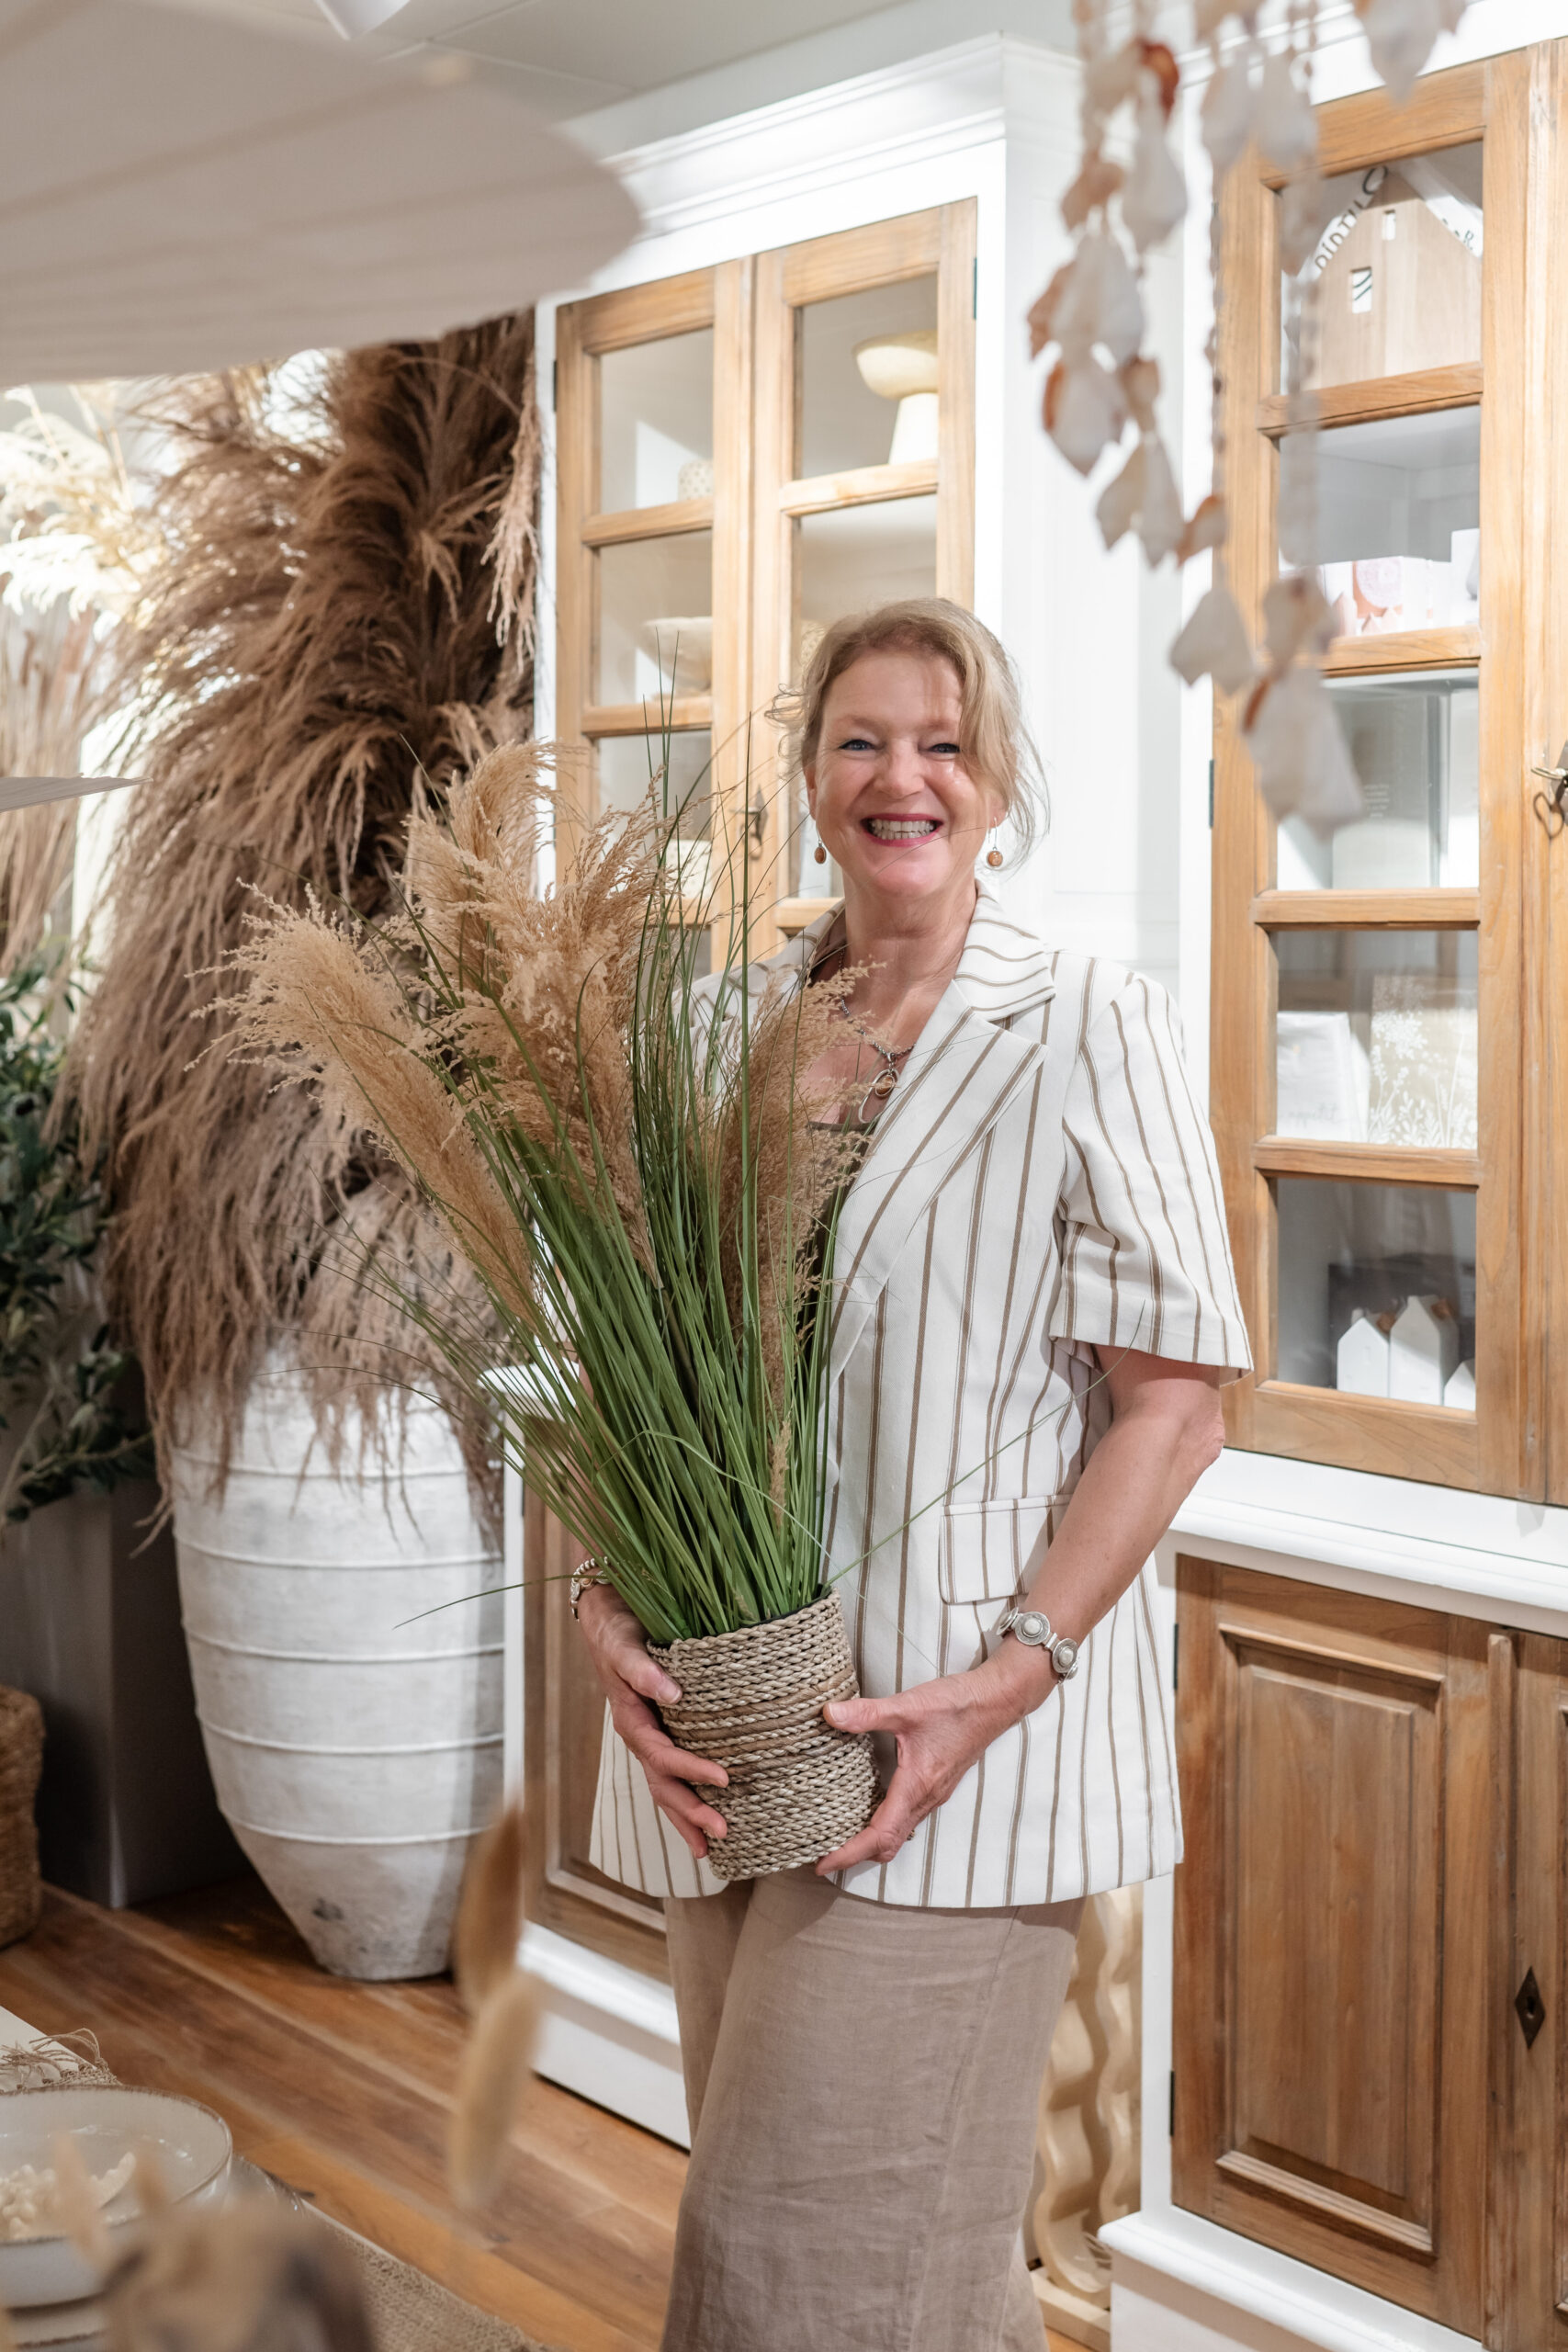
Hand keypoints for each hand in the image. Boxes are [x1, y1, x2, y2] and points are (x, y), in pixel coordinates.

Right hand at [574, 1584, 727, 1861]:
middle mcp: (639, 1734)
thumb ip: (643, 1669)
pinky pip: (672, 1770)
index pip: (663, 1755)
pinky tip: (707, 1807)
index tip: (723, 1779)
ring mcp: (648, 1735)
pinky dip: (686, 1793)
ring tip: (710, 1844)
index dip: (691, 1770)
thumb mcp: (625, 1644)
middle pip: (663, 1784)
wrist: (606, 1614)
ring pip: (665, 1785)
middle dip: (689, 1812)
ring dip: (686, 1814)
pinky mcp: (661, 1729)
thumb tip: (672, 1693)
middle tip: (721, 1832)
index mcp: (631, 1720)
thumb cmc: (617, 1628)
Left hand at [815, 1638, 1056, 1872]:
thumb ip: (867, 1713)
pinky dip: (886, 1825)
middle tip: (823, 1853)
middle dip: (856, 1855)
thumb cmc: (956, 1707)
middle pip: (888, 1844)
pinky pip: (908, 1818)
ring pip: (900, 1833)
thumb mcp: (907, 1706)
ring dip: (871, 1841)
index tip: (823, 1865)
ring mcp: (934, 1794)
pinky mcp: (937, 1785)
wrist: (996, 1703)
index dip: (849, 1854)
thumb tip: (829, 1714)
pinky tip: (869, 1806)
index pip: (879, 1835)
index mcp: (916, 1786)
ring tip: (840, 1833)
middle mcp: (926, 1798)